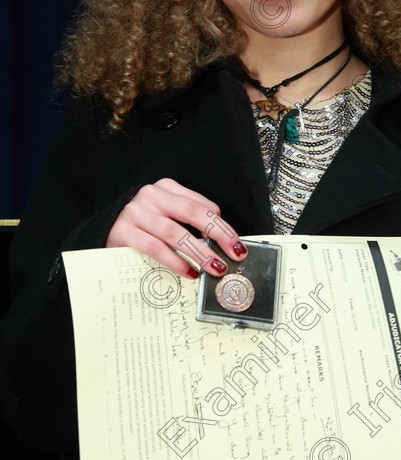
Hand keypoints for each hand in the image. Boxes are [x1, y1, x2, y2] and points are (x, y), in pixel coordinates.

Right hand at [106, 178, 246, 278]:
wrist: (104, 230)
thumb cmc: (144, 226)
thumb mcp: (167, 216)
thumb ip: (190, 224)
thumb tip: (223, 245)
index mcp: (167, 188)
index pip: (202, 205)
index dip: (223, 226)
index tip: (236, 244)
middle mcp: (152, 195)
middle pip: (193, 213)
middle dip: (219, 235)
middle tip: (235, 254)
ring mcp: (136, 212)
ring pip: (176, 233)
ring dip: (200, 252)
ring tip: (215, 268)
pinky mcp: (123, 231)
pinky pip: (155, 248)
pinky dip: (175, 262)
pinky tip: (189, 272)